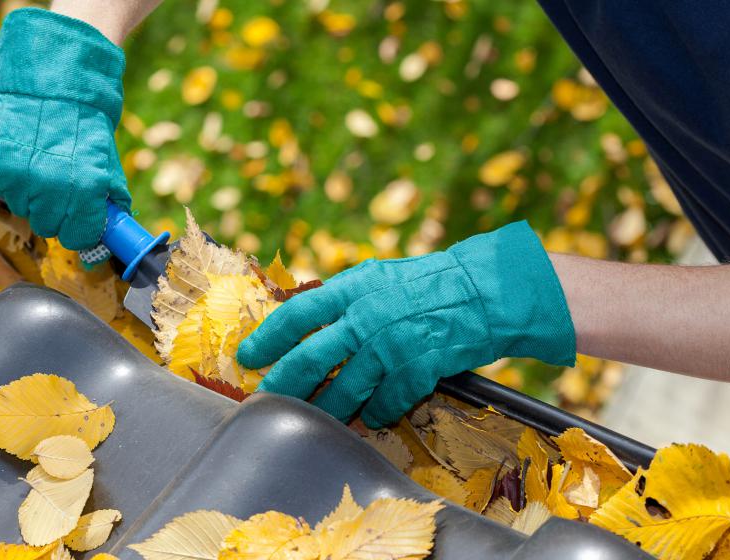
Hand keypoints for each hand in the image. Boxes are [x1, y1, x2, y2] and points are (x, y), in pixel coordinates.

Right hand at [0, 8, 130, 250]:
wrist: (54, 83)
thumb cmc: (85, 127)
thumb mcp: (107, 164)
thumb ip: (108, 203)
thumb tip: (107, 239)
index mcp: (84, 189)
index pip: (77, 237)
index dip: (80, 230)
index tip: (80, 220)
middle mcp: (49, 187)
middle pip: (46, 227)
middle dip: (54, 213)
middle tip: (59, 187)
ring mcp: (16, 175)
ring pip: (20, 208)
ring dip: (30, 194)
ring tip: (39, 164)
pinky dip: (8, 176)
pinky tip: (21, 154)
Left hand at [237, 221, 575, 427]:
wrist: (482, 292)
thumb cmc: (424, 283)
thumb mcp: (375, 277)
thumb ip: (340, 298)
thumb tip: (300, 321)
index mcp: (352, 289)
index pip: (297, 316)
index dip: (267, 338)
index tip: (248, 357)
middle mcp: (366, 318)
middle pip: (311, 360)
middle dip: (283, 385)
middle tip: (266, 399)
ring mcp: (391, 346)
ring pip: (345, 391)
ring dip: (325, 410)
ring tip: (311, 418)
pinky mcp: (417, 371)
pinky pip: (384, 405)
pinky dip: (374, 413)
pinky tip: (369, 416)